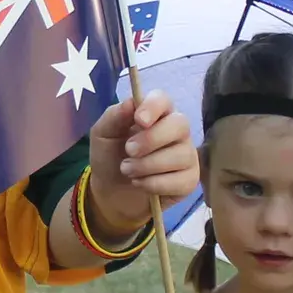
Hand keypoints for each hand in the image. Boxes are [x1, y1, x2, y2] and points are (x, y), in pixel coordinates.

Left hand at [87, 89, 197, 230]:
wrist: (110, 192)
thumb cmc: (109, 157)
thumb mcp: (102, 134)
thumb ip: (114, 116)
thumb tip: (130, 102)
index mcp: (155, 113)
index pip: (164, 100)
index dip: (153, 107)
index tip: (138, 120)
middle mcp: (176, 130)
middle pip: (180, 124)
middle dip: (152, 139)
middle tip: (128, 151)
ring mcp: (186, 154)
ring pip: (181, 155)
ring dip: (148, 165)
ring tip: (127, 170)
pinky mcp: (189, 179)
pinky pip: (182, 180)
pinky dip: (156, 184)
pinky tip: (141, 184)